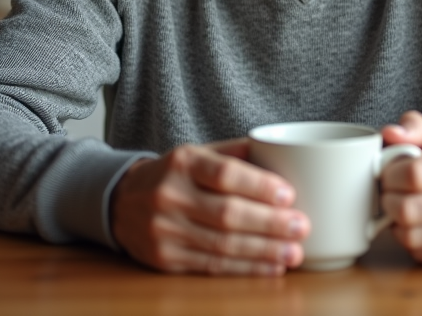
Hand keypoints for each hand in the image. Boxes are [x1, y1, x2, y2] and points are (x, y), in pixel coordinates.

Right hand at [109, 139, 309, 275]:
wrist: (119, 202)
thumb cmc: (172, 176)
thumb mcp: (196, 154)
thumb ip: (234, 153)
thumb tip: (280, 152)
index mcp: (182, 162)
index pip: (224, 174)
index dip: (259, 186)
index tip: (289, 194)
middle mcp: (170, 196)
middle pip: (227, 214)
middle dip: (269, 224)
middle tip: (301, 226)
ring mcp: (165, 231)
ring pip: (222, 245)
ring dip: (264, 251)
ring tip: (294, 252)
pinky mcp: (165, 259)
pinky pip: (212, 266)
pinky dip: (245, 269)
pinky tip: (271, 266)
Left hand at [380, 111, 421, 267]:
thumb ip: (412, 129)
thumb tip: (389, 134)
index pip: (413, 175)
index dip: (390, 176)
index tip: (388, 174)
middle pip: (407, 210)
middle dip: (388, 200)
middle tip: (391, 193)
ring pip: (410, 236)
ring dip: (396, 223)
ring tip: (403, 208)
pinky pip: (420, 253)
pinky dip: (411, 240)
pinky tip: (418, 225)